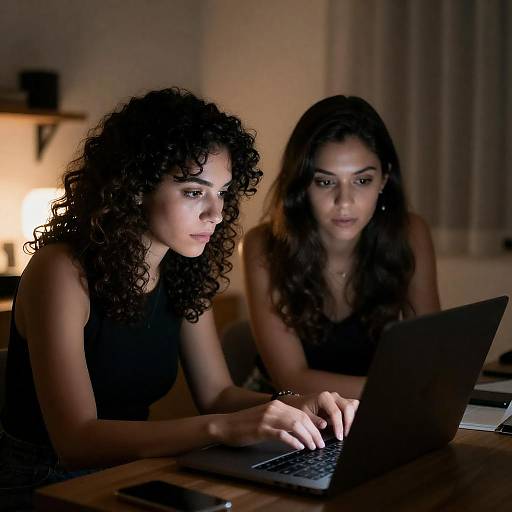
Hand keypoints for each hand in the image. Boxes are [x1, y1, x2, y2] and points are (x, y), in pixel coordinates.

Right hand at [208, 400, 327, 450]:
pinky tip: (298, 447)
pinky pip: (282, 434)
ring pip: (295, 425)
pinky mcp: (261, 429)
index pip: (301, 413)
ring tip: (313, 447)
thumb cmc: (245, 425)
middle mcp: (273, 408)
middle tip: (320, 444)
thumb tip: (300, 431)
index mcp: (276, 405)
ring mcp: (267, 418)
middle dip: (314, 433)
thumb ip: (281, 421)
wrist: (225, 425)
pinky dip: (293, 441)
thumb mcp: (265, 419)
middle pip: (301, 418)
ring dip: (307, 437)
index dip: (314, 425)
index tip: (321, 435)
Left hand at [281, 392, 358, 440]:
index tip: (339, 437)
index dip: (339, 426)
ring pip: (353, 405)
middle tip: (345, 435)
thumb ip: (314, 420)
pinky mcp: (341, 402)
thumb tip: (324, 425)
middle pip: (348, 407)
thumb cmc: (302, 408)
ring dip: (352, 417)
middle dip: (349, 422)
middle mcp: (333, 396)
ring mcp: (338, 398)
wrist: (300, 402)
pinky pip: (352, 406)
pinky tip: (349, 425)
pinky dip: (353, 415)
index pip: (336, 412)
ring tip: (348, 430)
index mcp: (323, 397)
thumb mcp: (304, 415)